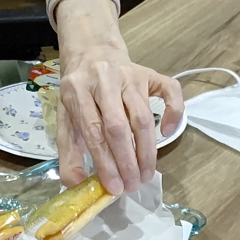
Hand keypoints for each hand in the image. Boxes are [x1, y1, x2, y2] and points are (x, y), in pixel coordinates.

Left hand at [52, 0, 183, 194]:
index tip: (115, 187)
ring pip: (143, 115)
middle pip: (119, 125)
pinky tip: (167, 132)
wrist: (92, 53)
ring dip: (147, 150)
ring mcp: (130, 75)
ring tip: (146, 174)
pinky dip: (174, 112)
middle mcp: (104, 79)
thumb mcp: (65, 118)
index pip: (93, 131)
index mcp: (77, 89)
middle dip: (127, 161)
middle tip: (133, 185)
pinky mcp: (150, 74)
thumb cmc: (80, 92)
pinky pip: (170, 90)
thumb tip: (76, 185)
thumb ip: (69, 151)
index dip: (105, 162)